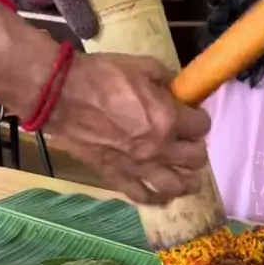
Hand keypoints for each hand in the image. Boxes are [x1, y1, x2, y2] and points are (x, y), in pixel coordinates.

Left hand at [0, 0, 180, 38]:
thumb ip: (73, 5)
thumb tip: (92, 32)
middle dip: (154, 4)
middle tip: (162, 27)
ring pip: (125, 4)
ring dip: (136, 20)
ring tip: (147, 41)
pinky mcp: (86, 8)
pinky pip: (108, 18)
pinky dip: (116, 31)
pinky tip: (120, 48)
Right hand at [47, 53, 210, 203]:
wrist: (62, 96)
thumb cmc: (101, 76)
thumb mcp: (143, 66)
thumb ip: (167, 80)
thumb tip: (179, 90)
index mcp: (168, 119)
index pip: (202, 126)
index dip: (199, 120)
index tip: (193, 117)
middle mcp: (159, 149)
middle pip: (196, 159)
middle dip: (197, 149)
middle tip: (189, 143)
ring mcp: (139, 168)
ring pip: (176, 186)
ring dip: (186, 181)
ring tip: (186, 176)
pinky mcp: (118, 178)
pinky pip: (144, 197)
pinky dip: (157, 198)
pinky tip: (161, 194)